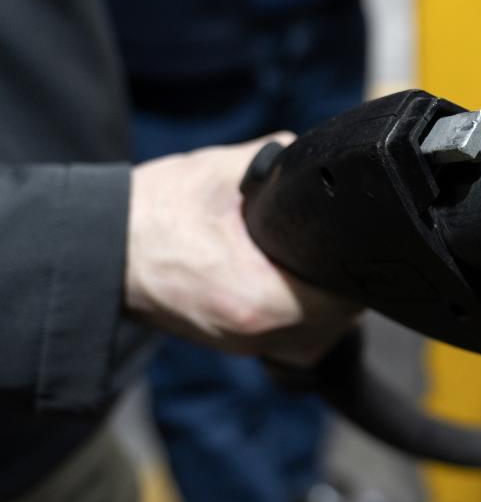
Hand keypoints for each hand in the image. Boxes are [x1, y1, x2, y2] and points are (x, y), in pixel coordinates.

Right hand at [124, 133, 360, 364]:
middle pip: (335, 321)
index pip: (343, 299)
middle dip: (344, 284)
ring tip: (317, 262)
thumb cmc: (155, 213)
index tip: (357, 244)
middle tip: (341, 247)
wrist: (102, 248)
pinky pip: (285, 336)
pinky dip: (297, 311)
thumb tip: (321, 156)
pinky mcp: (232, 343)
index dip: (358, 268)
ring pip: (314, 334)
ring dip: (324, 301)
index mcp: (259, 298)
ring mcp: (242, 345)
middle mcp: (255, 334)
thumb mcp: (225, 173)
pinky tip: (291, 279)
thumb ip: (284, 165)